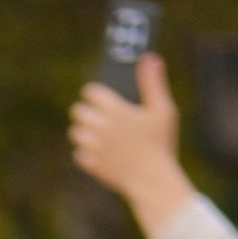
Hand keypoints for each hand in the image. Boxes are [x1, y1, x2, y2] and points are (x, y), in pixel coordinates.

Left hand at [67, 52, 192, 237]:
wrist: (153, 181)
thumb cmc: (161, 144)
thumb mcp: (162, 110)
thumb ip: (153, 83)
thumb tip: (149, 57)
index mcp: (115, 110)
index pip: (90, 92)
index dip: (94, 93)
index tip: (100, 96)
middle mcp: (100, 127)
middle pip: (78, 111)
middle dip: (86, 110)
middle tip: (98, 114)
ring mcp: (93, 148)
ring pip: (75, 132)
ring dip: (84, 131)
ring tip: (97, 131)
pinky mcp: (92, 166)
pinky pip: (78, 154)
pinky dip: (85, 152)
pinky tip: (97, 150)